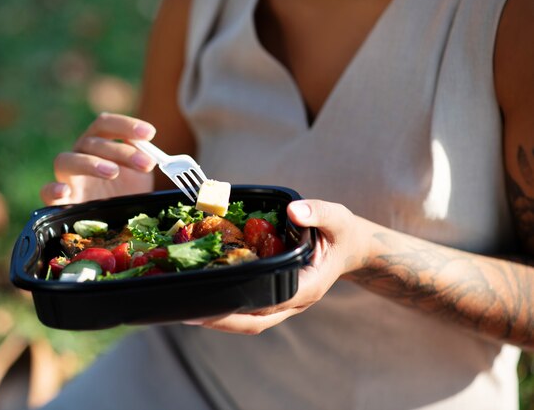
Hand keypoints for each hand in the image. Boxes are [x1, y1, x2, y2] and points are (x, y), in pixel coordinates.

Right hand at [40, 113, 157, 204]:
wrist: (119, 221)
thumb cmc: (128, 192)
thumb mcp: (141, 174)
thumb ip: (143, 157)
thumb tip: (148, 147)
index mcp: (97, 143)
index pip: (105, 125)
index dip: (126, 125)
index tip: (150, 133)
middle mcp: (79, 155)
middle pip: (92, 142)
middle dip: (121, 151)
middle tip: (146, 164)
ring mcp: (67, 178)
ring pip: (66, 160)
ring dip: (90, 163)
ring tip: (113, 172)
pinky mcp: (60, 202)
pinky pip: (46, 191)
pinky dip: (53, 189)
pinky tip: (65, 191)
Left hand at [183, 199, 372, 334]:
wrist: (347, 247)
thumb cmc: (340, 233)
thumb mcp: (336, 218)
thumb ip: (317, 212)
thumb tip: (293, 211)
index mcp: (308, 286)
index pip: (272, 302)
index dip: (243, 306)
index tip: (215, 304)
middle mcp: (294, 301)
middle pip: (254, 322)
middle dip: (221, 320)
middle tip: (188, 313)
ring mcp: (284, 303)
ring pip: (249, 321)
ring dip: (219, 318)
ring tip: (187, 309)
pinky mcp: (275, 297)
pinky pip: (249, 308)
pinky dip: (226, 305)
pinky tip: (203, 294)